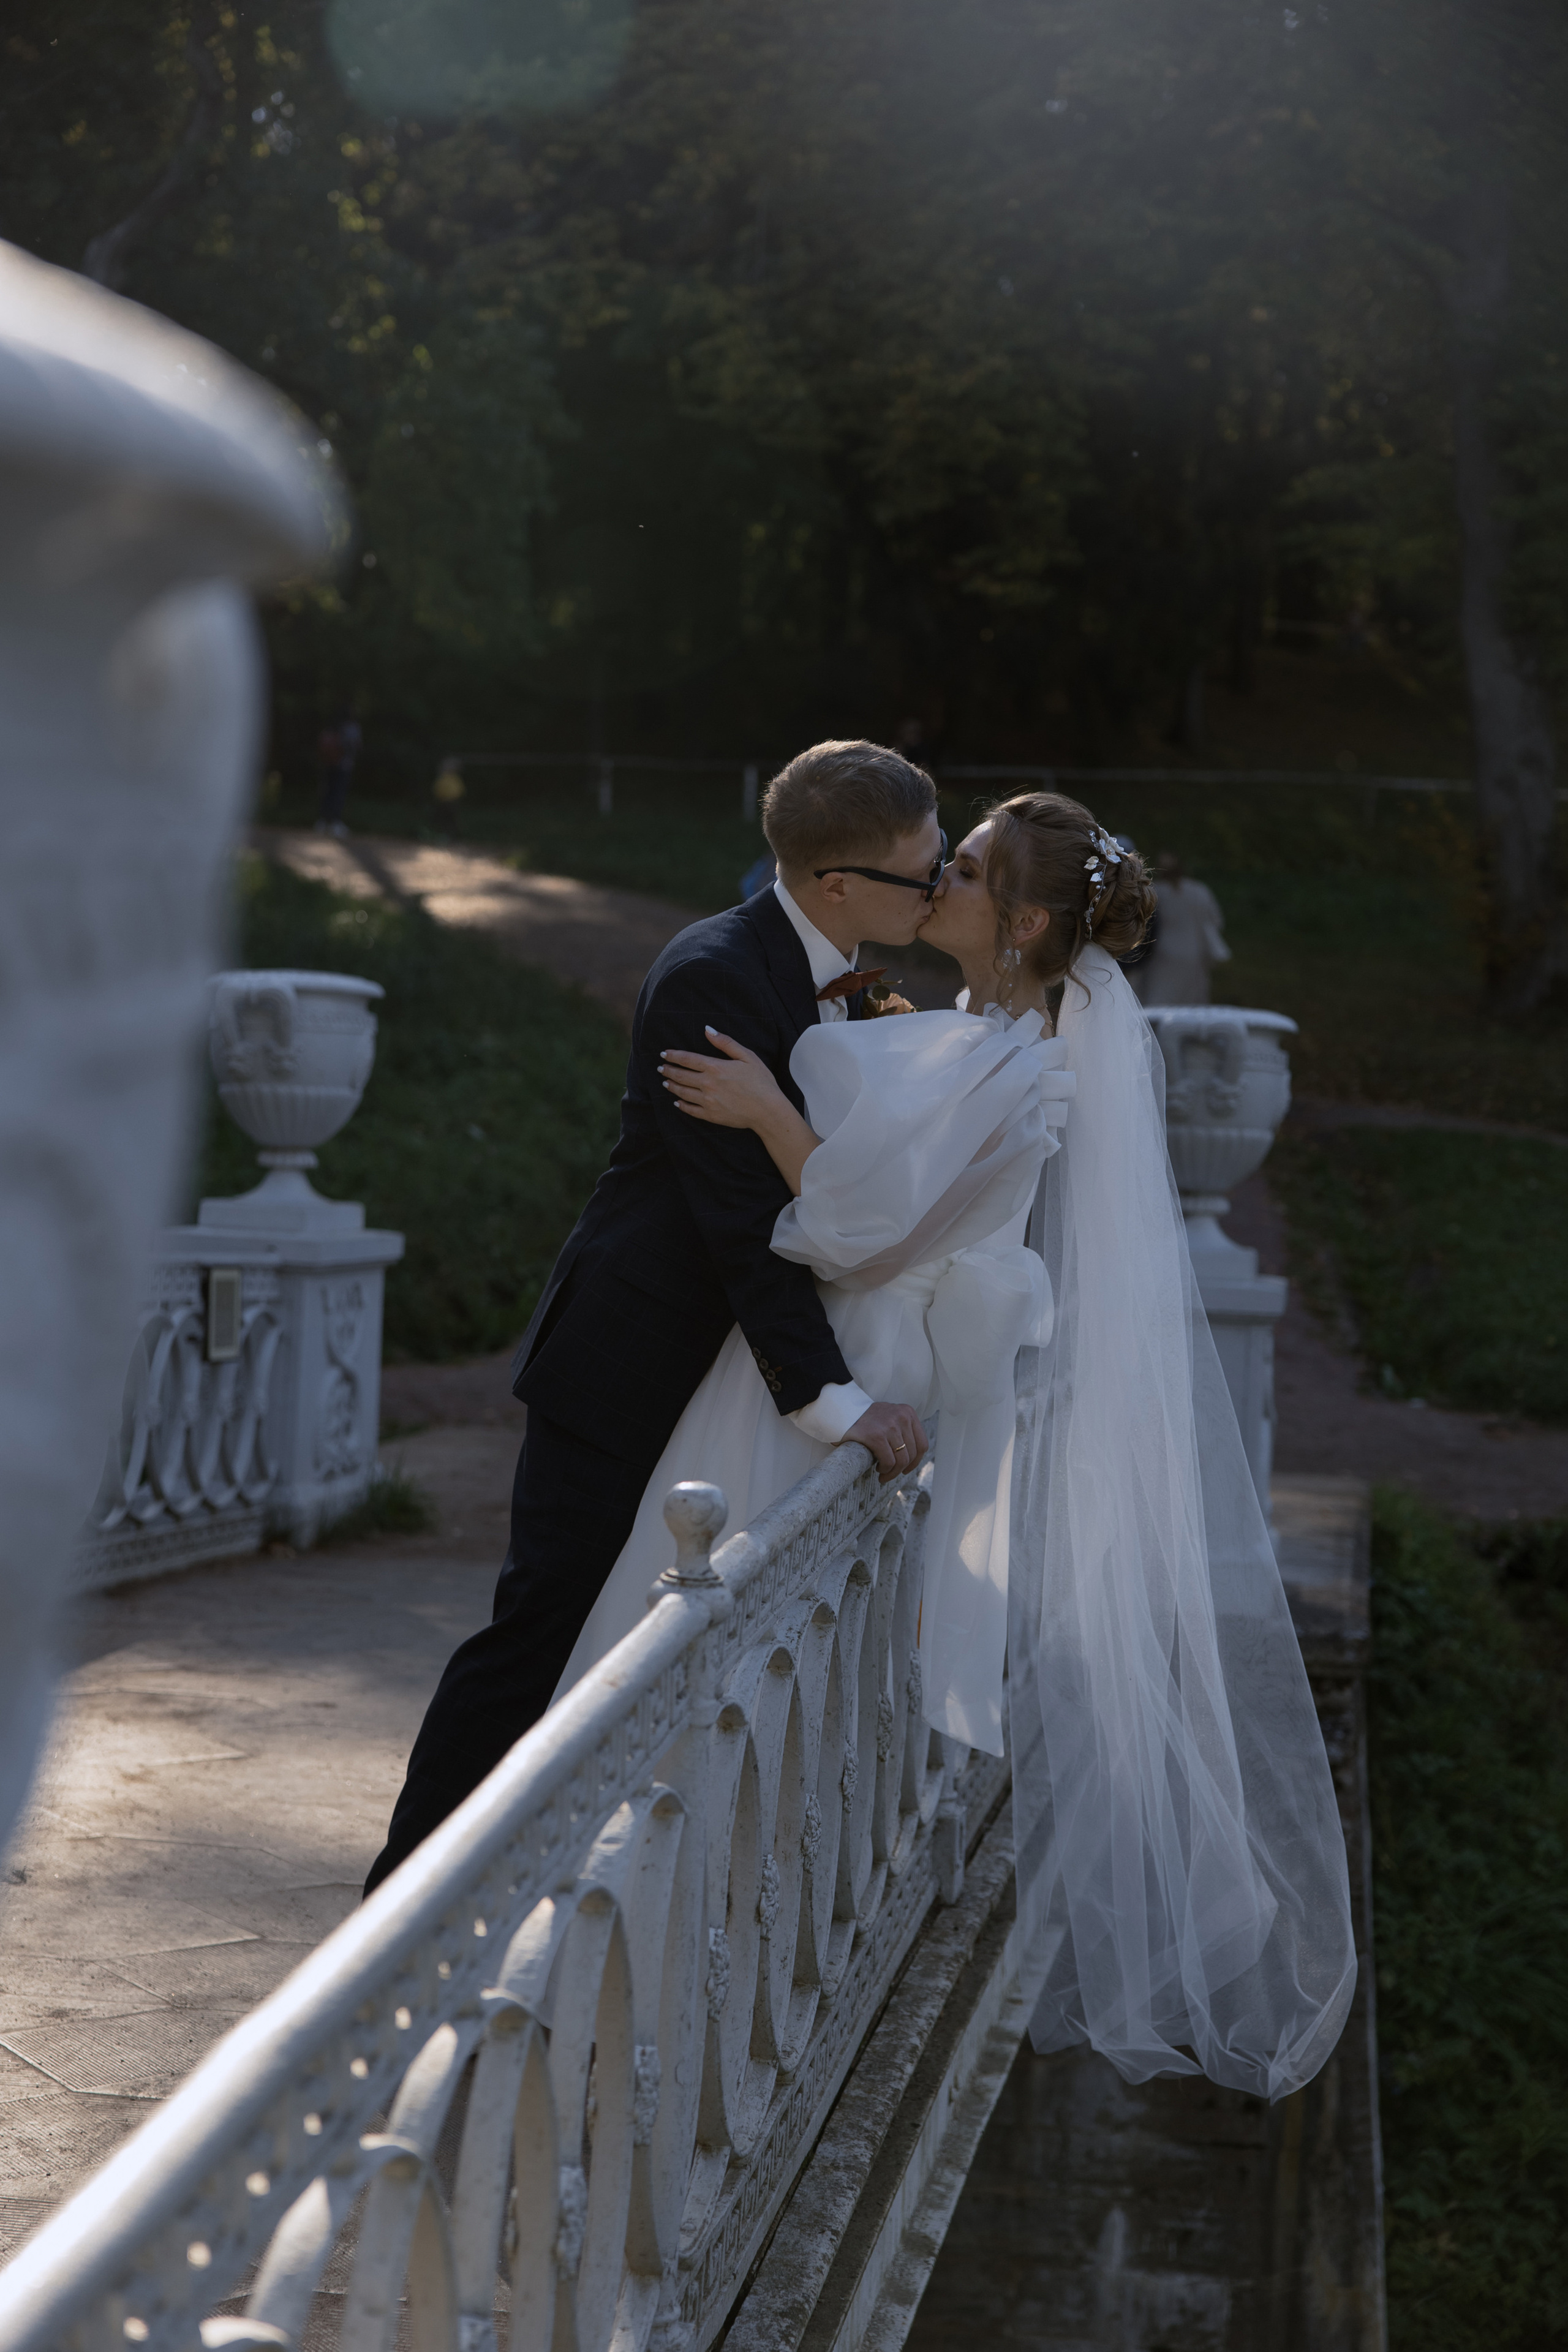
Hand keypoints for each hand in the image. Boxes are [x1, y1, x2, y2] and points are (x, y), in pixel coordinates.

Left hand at [659, 1029, 786, 1129]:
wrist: (768, 1110)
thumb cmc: (761, 1082)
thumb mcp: (747, 1056)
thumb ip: (725, 1043)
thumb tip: (708, 1030)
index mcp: (715, 1067)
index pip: (687, 1059)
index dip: (673, 1056)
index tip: (664, 1054)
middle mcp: (707, 1084)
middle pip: (681, 1076)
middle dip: (668, 1071)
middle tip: (661, 1068)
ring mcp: (708, 1101)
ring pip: (683, 1092)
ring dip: (672, 1086)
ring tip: (665, 1083)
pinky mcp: (711, 1115)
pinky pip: (691, 1110)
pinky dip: (681, 1105)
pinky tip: (677, 1102)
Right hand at [844, 1401, 928, 1483]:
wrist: (842, 1411)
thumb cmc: (866, 1419)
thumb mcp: (890, 1417)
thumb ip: (903, 1430)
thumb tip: (912, 1457)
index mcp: (908, 1412)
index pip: (922, 1443)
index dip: (916, 1461)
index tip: (907, 1468)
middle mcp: (902, 1417)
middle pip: (912, 1454)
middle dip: (902, 1469)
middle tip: (890, 1474)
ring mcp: (890, 1426)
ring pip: (901, 1460)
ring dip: (892, 1472)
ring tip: (883, 1474)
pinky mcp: (877, 1436)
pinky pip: (888, 1461)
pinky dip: (885, 1470)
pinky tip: (878, 1469)